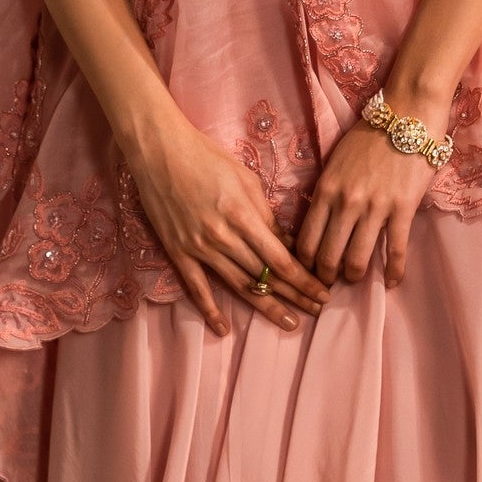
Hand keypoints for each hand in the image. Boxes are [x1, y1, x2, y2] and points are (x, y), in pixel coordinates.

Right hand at [123, 109, 331, 336]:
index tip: (323, 292)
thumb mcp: (246, 180)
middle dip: (295, 295)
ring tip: (289, 322)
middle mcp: (223, 237)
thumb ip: (266, 215)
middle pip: (265, 275)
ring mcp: (199, 248)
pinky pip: (197, 287)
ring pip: (238, 285)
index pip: (281, 259)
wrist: (159, 152)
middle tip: (318, 310)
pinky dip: (210, 310)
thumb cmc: (207, 157)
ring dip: (266, 306)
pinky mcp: (178, 252)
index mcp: (243, 216)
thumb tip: (286, 243)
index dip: (304, 280)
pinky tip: (223, 329)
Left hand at [294, 115, 437, 287]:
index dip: (304, 264)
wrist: (406, 115)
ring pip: (358, 259)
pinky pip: (396, 251)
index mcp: (325, 190)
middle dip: (326, 277)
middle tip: (328, 285)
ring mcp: (375, 208)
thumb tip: (317, 222)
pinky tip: (392, 282)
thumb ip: (325, 192)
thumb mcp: (334, 162)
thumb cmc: (368, 136)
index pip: (306, 240)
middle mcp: (346, 203)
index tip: (307, 273)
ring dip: (355, 276)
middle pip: (328, 256)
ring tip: (356, 280)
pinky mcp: (402, 210)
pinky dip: (394, 272)